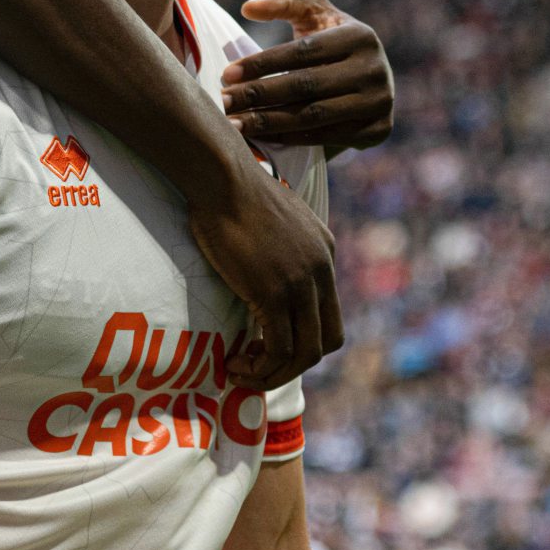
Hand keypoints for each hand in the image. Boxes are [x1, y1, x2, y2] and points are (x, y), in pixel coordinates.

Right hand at [189, 161, 342, 390]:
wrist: (220, 176)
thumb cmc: (229, 190)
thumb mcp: (268, 218)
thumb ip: (277, 245)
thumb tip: (258, 266)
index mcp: (323, 250)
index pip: (329, 312)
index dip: (303, 337)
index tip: (266, 342)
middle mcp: (321, 270)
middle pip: (327, 340)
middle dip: (295, 362)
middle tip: (258, 365)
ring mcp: (300, 282)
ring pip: (305, 352)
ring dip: (275, 373)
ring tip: (243, 371)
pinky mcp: (274, 292)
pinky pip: (278, 348)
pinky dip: (260, 367)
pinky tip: (234, 362)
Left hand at [221, 0, 393, 154]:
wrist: (367, 77)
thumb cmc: (329, 39)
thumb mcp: (312, 12)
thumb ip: (282, 1)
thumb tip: (249, 6)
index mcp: (361, 36)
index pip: (303, 52)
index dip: (263, 63)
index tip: (227, 74)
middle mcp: (375, 70)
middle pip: (305, 86)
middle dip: (259, 95)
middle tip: (224, 102)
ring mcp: (379, 103)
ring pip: (312, 116)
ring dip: (267, 122)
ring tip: (233, 124)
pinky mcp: (377, 131)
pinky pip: (324, 137)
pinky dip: (288, 138)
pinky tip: (259, 138)